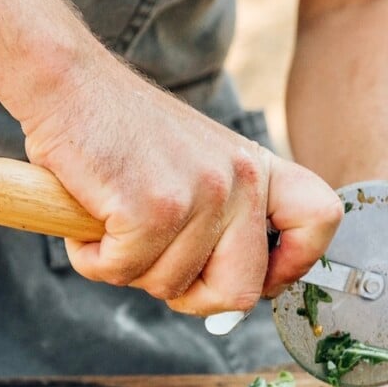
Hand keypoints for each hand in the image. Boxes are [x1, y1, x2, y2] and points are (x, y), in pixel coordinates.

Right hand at [20, 52, 341, 314]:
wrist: (68, 82)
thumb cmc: (126, 134)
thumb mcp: (199, 166)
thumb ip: (224, 222)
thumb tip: (230, 304)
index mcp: (259, 169)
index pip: (319, 219)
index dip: (295, 264)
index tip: (262, 278)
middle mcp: (242, 181)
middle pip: (241, 293)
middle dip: (192, 298)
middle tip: (156, 267)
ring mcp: (201, 195)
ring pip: (170, 286)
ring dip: (129, 269)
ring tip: (112, 223)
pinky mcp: (152, 208)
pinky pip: (123, 272)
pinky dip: (95, 260)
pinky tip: (89, 224)